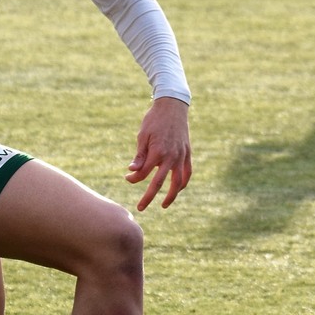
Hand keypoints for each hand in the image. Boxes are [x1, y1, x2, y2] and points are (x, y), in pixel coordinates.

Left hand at [126, 96, 191, 210]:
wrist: (172, 106)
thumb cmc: (154, 120)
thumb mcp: (143, 136)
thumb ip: (140, 156)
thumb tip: (132, 171)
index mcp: (157, 152)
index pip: (143, 173)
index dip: (133, 178)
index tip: (127, 178)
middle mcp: (171, 157)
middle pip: (159, 183)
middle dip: (148, 197)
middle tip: (140, 208)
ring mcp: (181, 156)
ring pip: (178, 182)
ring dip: (171, 195)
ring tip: (164, 205)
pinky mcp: (188, 154)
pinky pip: (187, 173)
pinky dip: (183, 183)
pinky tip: (177, 189)